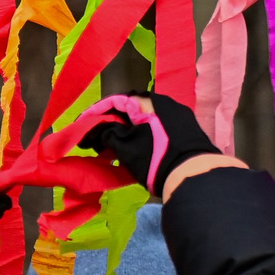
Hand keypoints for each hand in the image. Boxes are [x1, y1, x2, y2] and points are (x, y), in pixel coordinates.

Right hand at [78, 92, 223, 196]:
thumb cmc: (154, 158)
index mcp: (148, 101)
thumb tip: (97, 130)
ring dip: (125, 130)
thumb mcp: (125, 147)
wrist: (192, 174)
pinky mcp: (185, 129)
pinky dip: (140, 134)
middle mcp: (164, 102)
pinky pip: (156, 126)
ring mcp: (177, 115)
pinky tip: (133, 148)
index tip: (82, 125)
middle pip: (130, 109)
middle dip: (110, 123)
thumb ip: (107, 133)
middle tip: (95, 138)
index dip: (95, 113)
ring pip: (143, 119)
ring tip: (111, 147)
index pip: (116, 100)